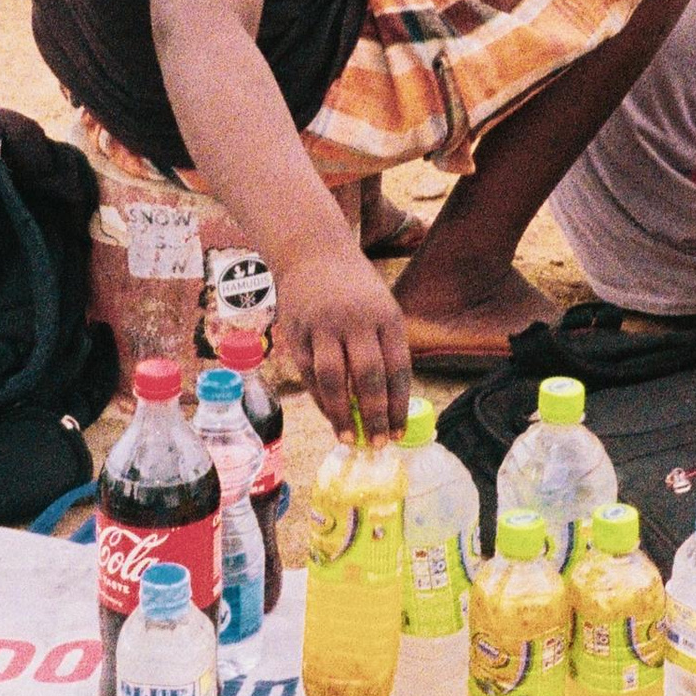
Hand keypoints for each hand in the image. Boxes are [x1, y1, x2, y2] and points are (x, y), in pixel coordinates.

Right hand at [279, 234, 411, 442]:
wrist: (311, 251)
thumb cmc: (354, 288)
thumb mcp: (382, 308)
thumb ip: (385, 349)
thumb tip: (389, 403)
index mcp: (386, 316)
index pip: (397, 368)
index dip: (398, 405)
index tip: (398, 433)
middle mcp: (356, 321)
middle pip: (368, 376)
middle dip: (375, 415)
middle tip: (377, 444)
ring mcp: (323, 325)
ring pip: (333, 379)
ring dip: (342, 413)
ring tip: (349, 438)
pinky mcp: (297, 331)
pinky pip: (309, 373)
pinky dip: (320, 398)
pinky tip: (330, 415)